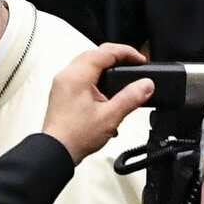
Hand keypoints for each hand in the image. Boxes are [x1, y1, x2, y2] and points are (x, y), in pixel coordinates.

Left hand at [42, 43, 153, 163]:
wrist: (56, 151)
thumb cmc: (75, 136)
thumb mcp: (110, 116)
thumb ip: (131, 98)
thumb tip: (146, 84)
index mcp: (77, 76)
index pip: (105, 52)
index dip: (126, 52)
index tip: (140, 60)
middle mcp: (66, 76)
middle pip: (94, 54)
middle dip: (116, 57)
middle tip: (133, 64)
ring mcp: (62, 84)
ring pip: (86, 65)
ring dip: (105, 68)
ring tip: (123, 76)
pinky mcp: (62, 93)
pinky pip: (80, 76)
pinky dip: (95, 78)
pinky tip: (106, 93)